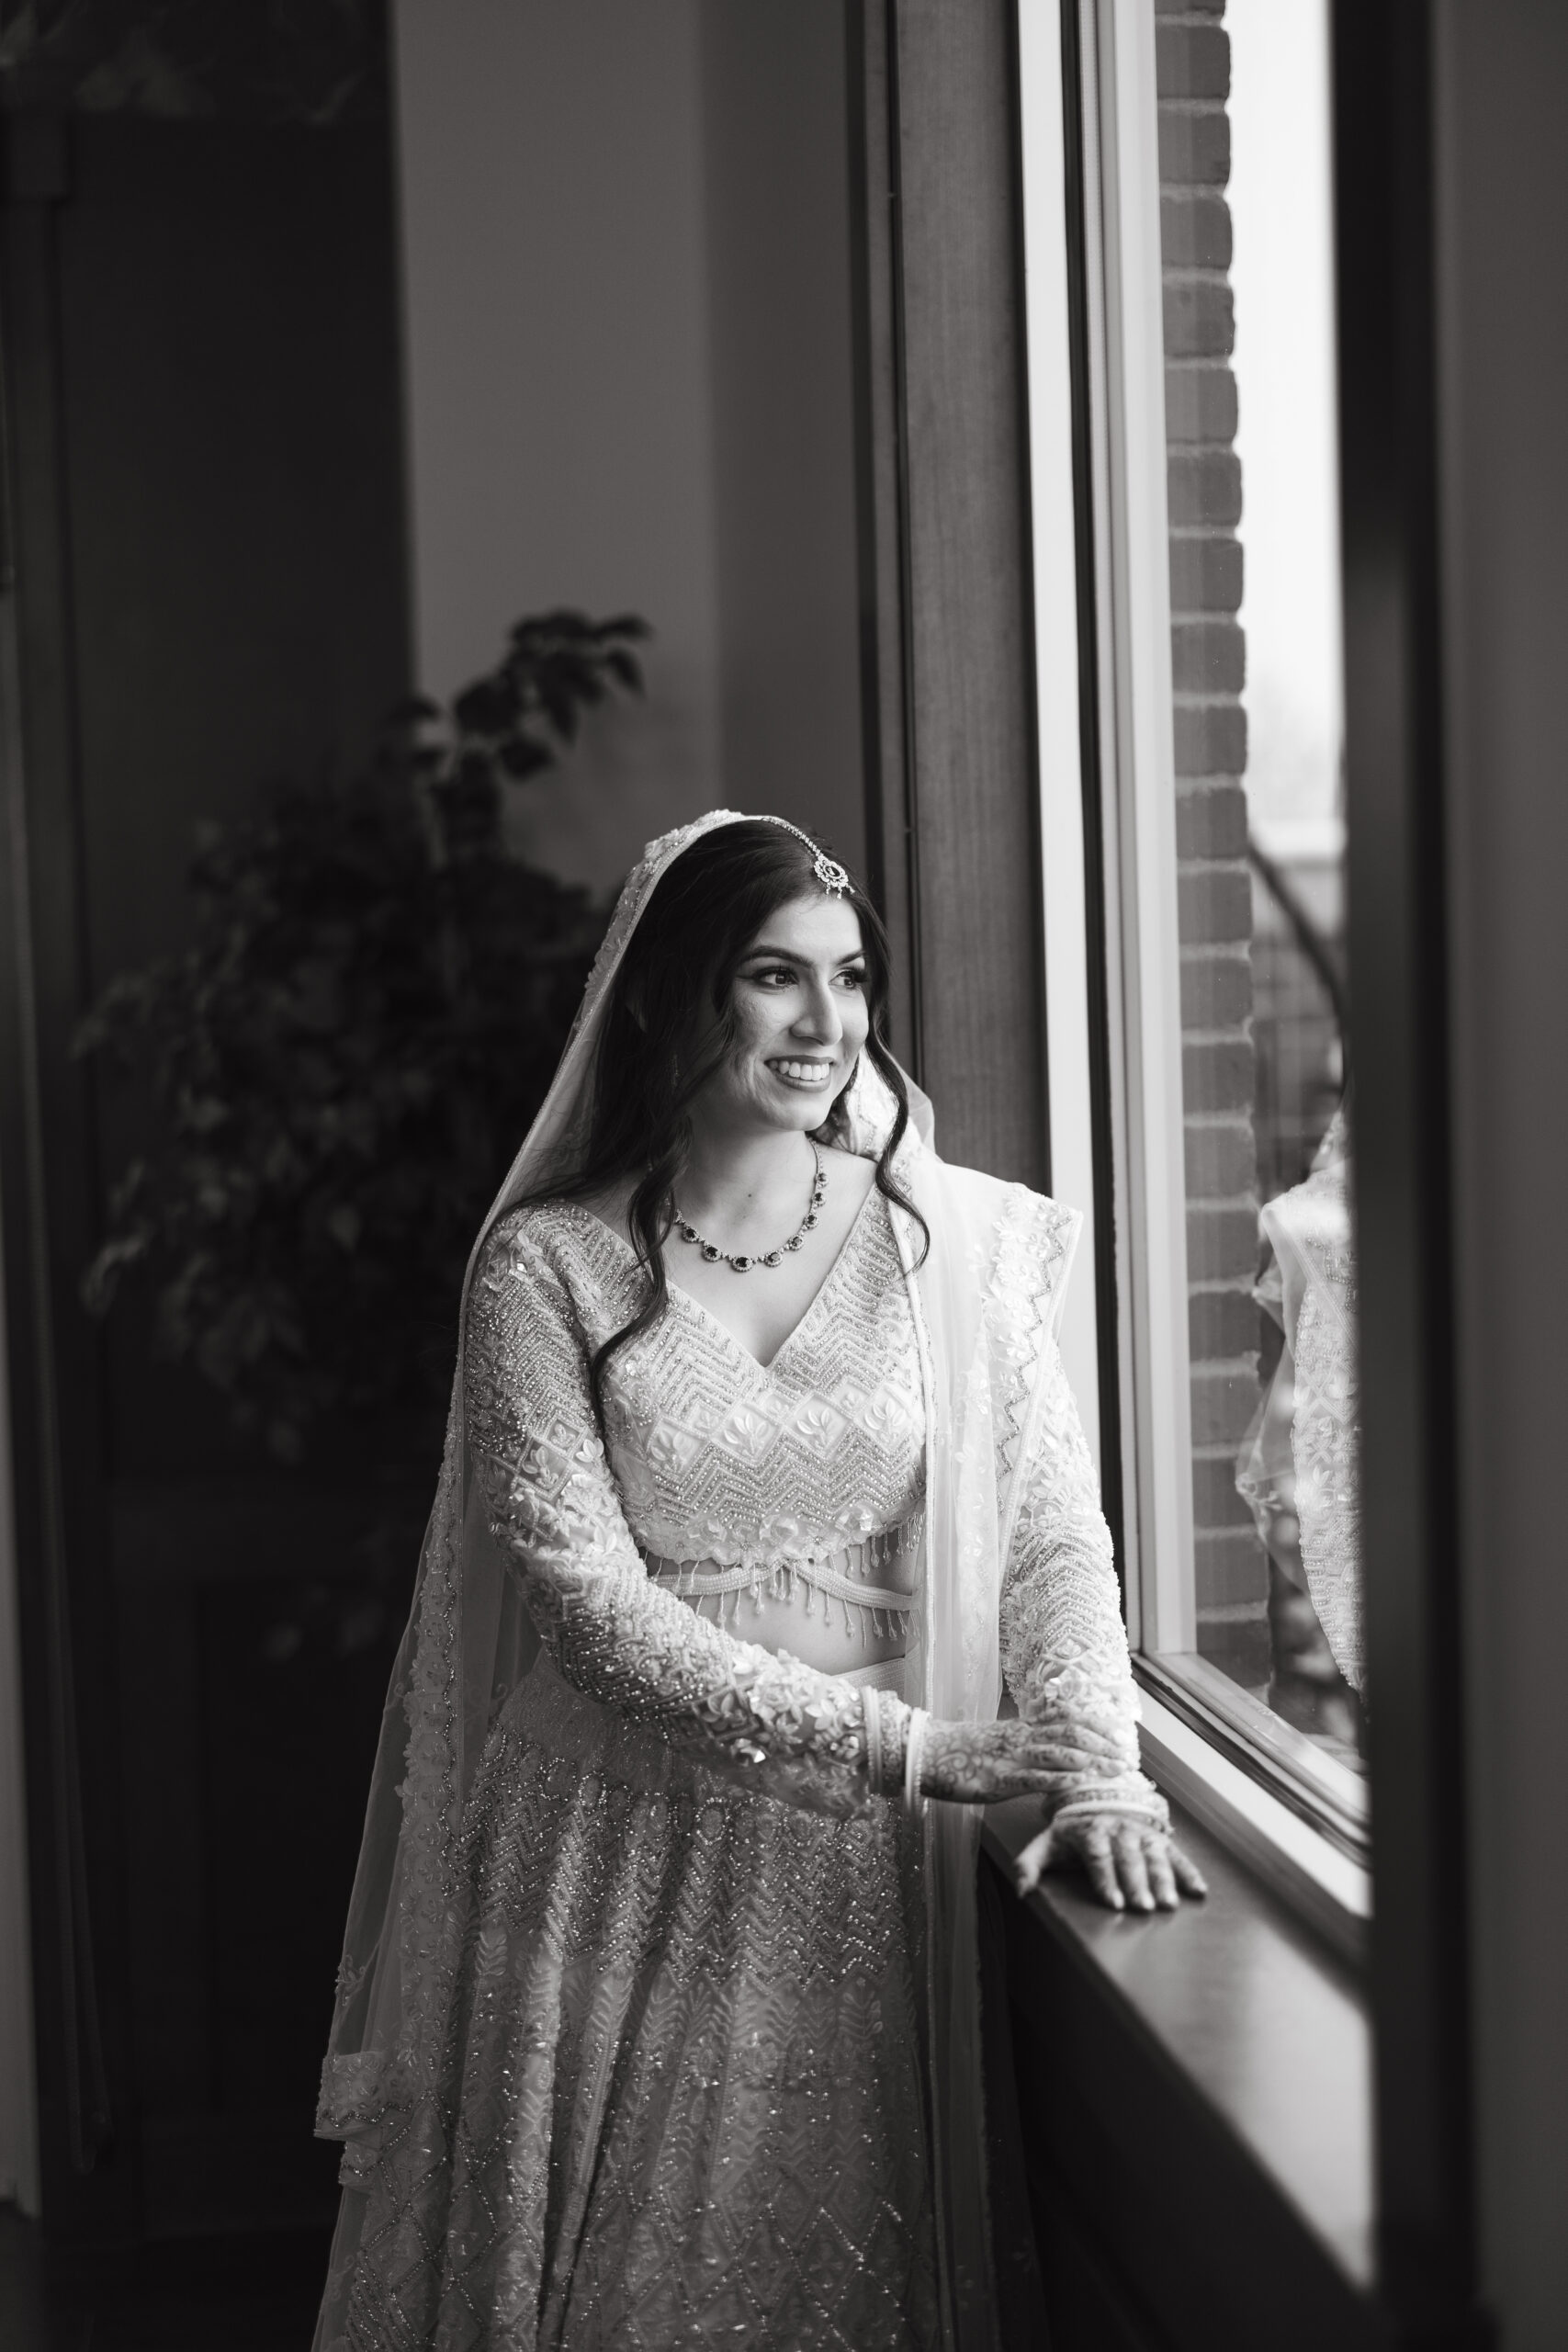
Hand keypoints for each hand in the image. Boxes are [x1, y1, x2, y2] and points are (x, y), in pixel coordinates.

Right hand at [919, 1715, 1131, 1803]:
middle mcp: (1020, 1738)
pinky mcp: (998, 1780)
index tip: (1121, 1733)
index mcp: (1021, 1728)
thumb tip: (1052, 1748)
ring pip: (1056, 1752)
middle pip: (1069, 1734)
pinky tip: (1078, 1783)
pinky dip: (1058, 1780)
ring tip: (1113, 1769)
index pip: (1067, 1718)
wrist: (924, 1753)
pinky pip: (1032, 1778)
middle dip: (1102, 1745)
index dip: (1096, 1725)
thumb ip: (1024, 1742)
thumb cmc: (960, 1752)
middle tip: (1127, 1758)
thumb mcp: (997, 1741)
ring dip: (1089, 1761)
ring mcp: (1010, 1757)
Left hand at [1013, 1810, 1207, 1912]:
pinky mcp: (1158, 1837)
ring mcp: (1140, 1831)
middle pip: (1128, 1857)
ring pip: (1153, 1855)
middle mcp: (1117, 1828)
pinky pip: (1175, 1854)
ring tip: (1169, 1904)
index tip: (1114, 1903)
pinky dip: (1188, 1871)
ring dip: (1164, 1879)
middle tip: (1146, 1908)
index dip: (1106, 1879)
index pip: (1098, 1855)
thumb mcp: (1046, 1844)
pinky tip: (1198, 1891)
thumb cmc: (1070, 1835)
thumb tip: (1022, 1891)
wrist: (1097, 1801)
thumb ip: (1030, 1865)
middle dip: (1137, 1883)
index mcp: (1089, 1830)